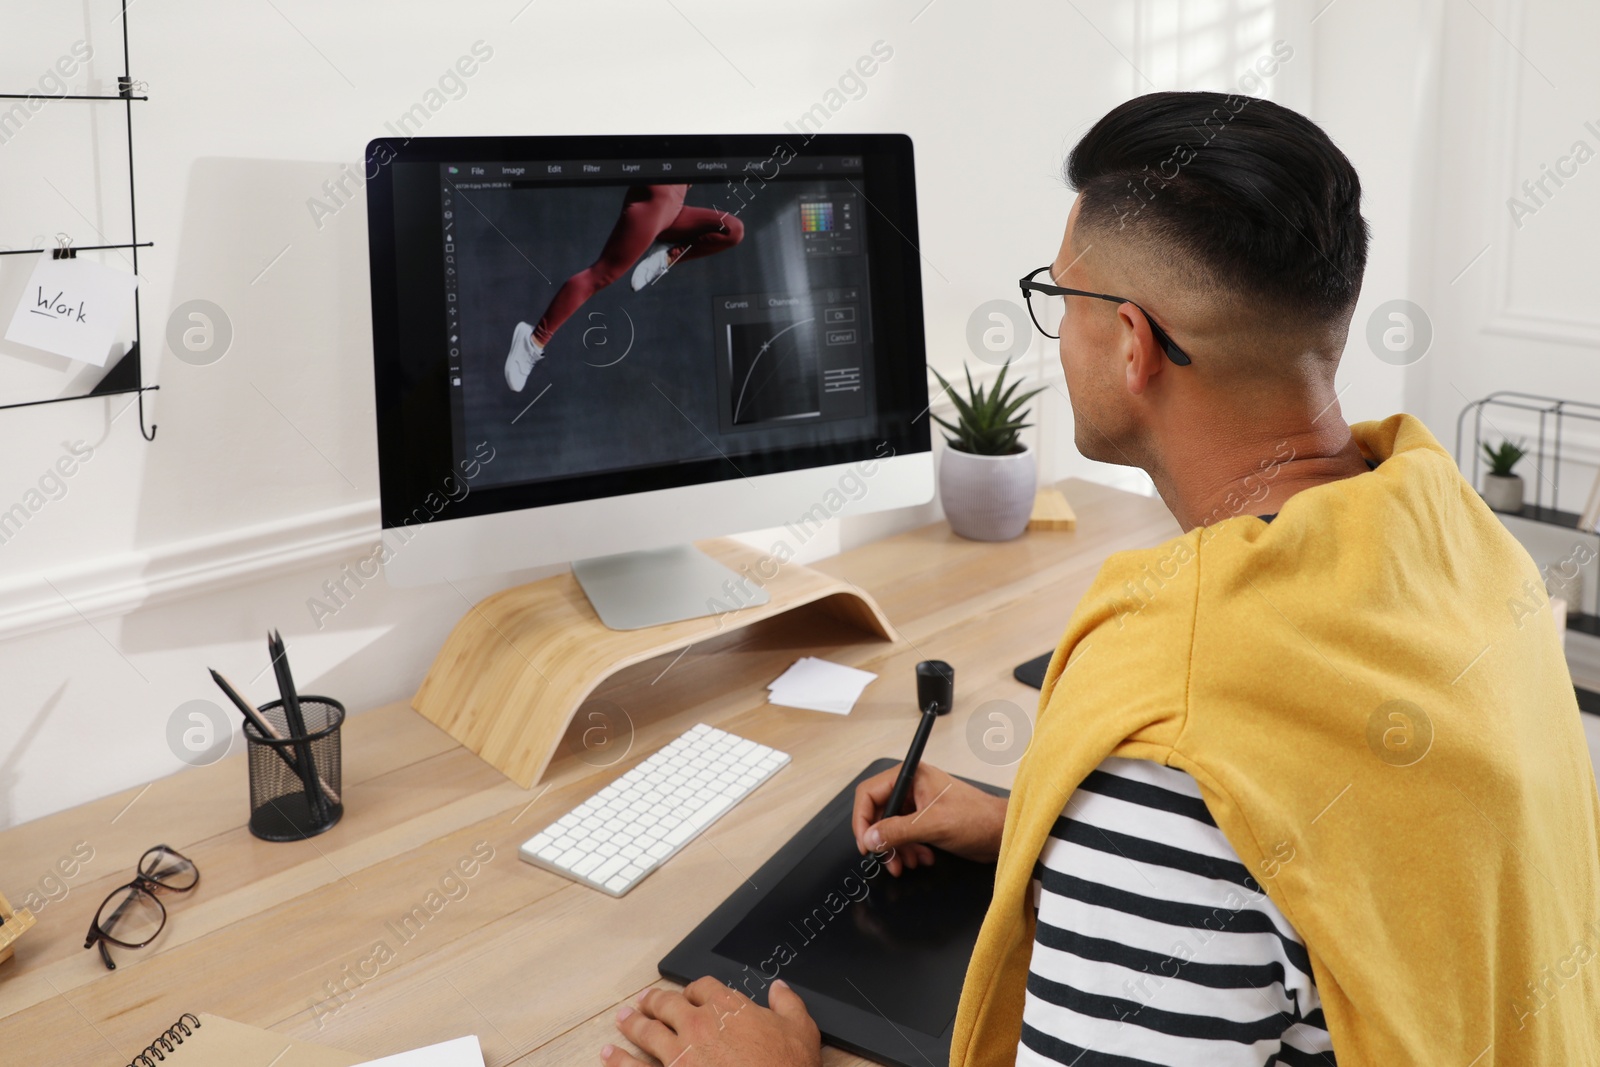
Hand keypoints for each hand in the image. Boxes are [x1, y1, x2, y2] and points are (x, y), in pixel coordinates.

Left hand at [602, 977, 821, 1066]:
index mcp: (728, 1008)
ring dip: (633, 1022)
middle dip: (656, 1000)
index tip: (692, 992)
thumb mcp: (801, 1030)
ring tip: (623, 1018)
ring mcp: (679, 1053)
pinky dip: (619, 1059)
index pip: (703, 987)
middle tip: (647, 1000)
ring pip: (648, 1030)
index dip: (695, 988)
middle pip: (669, 1004)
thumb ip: (789, 1004)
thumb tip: (780, 988)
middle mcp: (699, 1024)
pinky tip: (609, 1054)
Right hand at [851, 761, 1006, 875]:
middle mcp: (912, 787)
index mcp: (911, 776)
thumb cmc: (978, 818)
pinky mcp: (925, 821)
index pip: (870, 793)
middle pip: (878, 813)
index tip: (865, 843)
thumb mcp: (932, 825)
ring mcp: (918, 805)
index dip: (863, 819)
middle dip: (882, 840)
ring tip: (906, 863)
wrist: (1003, 834)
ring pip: (890, 829)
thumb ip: (898, 831)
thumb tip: (871, 838)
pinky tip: (922, 858)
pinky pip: (904, 837)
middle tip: (885, 859)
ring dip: (896, 849)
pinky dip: (909, 851)